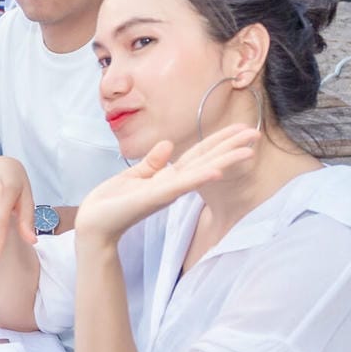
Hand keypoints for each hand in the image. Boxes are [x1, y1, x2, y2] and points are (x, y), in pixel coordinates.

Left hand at [75, 125, 261, 247]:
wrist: (94, 222)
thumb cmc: (111, 201)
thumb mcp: (134, 175)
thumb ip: (152, 162)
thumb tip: (169, 145)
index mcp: (168, 176)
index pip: (199, 155)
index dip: (219, 141)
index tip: (240, 129)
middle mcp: (173, 184)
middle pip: (207, 160)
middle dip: (230, 148)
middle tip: (256, 133)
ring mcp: (167, 191)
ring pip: (201, 171)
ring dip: (225, 160)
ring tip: (248, 150)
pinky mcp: (156, 196)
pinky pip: (181, 185)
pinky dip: (198, 178)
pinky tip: (216, 170)